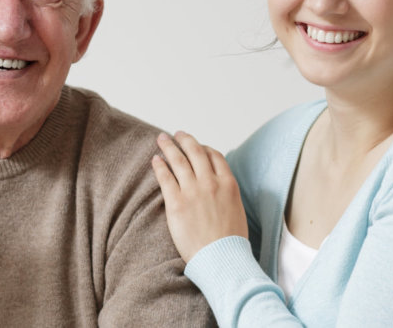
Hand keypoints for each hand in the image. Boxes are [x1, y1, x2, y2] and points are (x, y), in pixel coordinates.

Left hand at [150, 131, 247, 262]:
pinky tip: (155, 160)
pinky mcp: (176, 203)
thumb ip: (227, 195)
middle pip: (196, 152)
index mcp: (228, 184)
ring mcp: (193, 191)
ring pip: (179, 160)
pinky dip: (160, 166)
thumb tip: (220, 191)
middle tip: (177, 134)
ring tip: (161, 139)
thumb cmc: (230, 242)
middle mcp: (211, 182)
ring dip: (169, 147)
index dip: (204, 148)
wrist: (221, 259)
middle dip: (185, 140)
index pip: (214, 156)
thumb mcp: (237, 210)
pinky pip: (165, 177)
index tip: (196, 146)